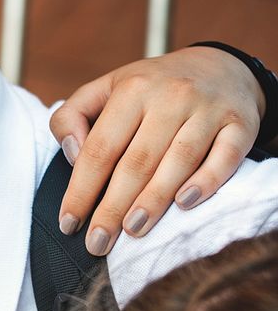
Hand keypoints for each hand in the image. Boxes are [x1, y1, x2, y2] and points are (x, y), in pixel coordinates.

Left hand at [49, 46, 264, 255]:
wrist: (219, 67)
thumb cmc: (149, 90)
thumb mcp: (104, 89)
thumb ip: (71, 117)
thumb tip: (71, 155)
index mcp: (133, 90)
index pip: (100, 149)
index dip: (81, 191)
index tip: (68, 224)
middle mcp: (172, 96)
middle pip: (137, 162)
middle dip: (113, 208)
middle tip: (97, 244)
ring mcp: (209, 109)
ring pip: (179, 161)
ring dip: (154, 201)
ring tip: (132, 231)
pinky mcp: (241, 124)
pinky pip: (226, 156)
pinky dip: (207, 181)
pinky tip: (184, 204)